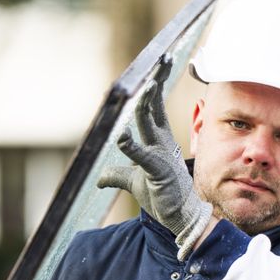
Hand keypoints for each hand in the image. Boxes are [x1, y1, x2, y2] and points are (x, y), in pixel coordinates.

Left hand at [98, 57, 212, 259]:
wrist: (180, 218)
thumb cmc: (161, 196)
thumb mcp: (134, 183)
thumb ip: (117, 175)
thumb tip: (100, 179)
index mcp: (159, 141)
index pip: (154, 108)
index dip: (155, 86)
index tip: (159, 65)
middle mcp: (162, 144)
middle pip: (155, 107)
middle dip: (157, 83)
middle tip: (162, 60)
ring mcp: (161, 156)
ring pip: (150, 125)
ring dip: (146, 105)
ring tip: (145, 87)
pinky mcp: (158, 172)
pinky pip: (143, 157)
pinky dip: (131, 147)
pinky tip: (122, 137)